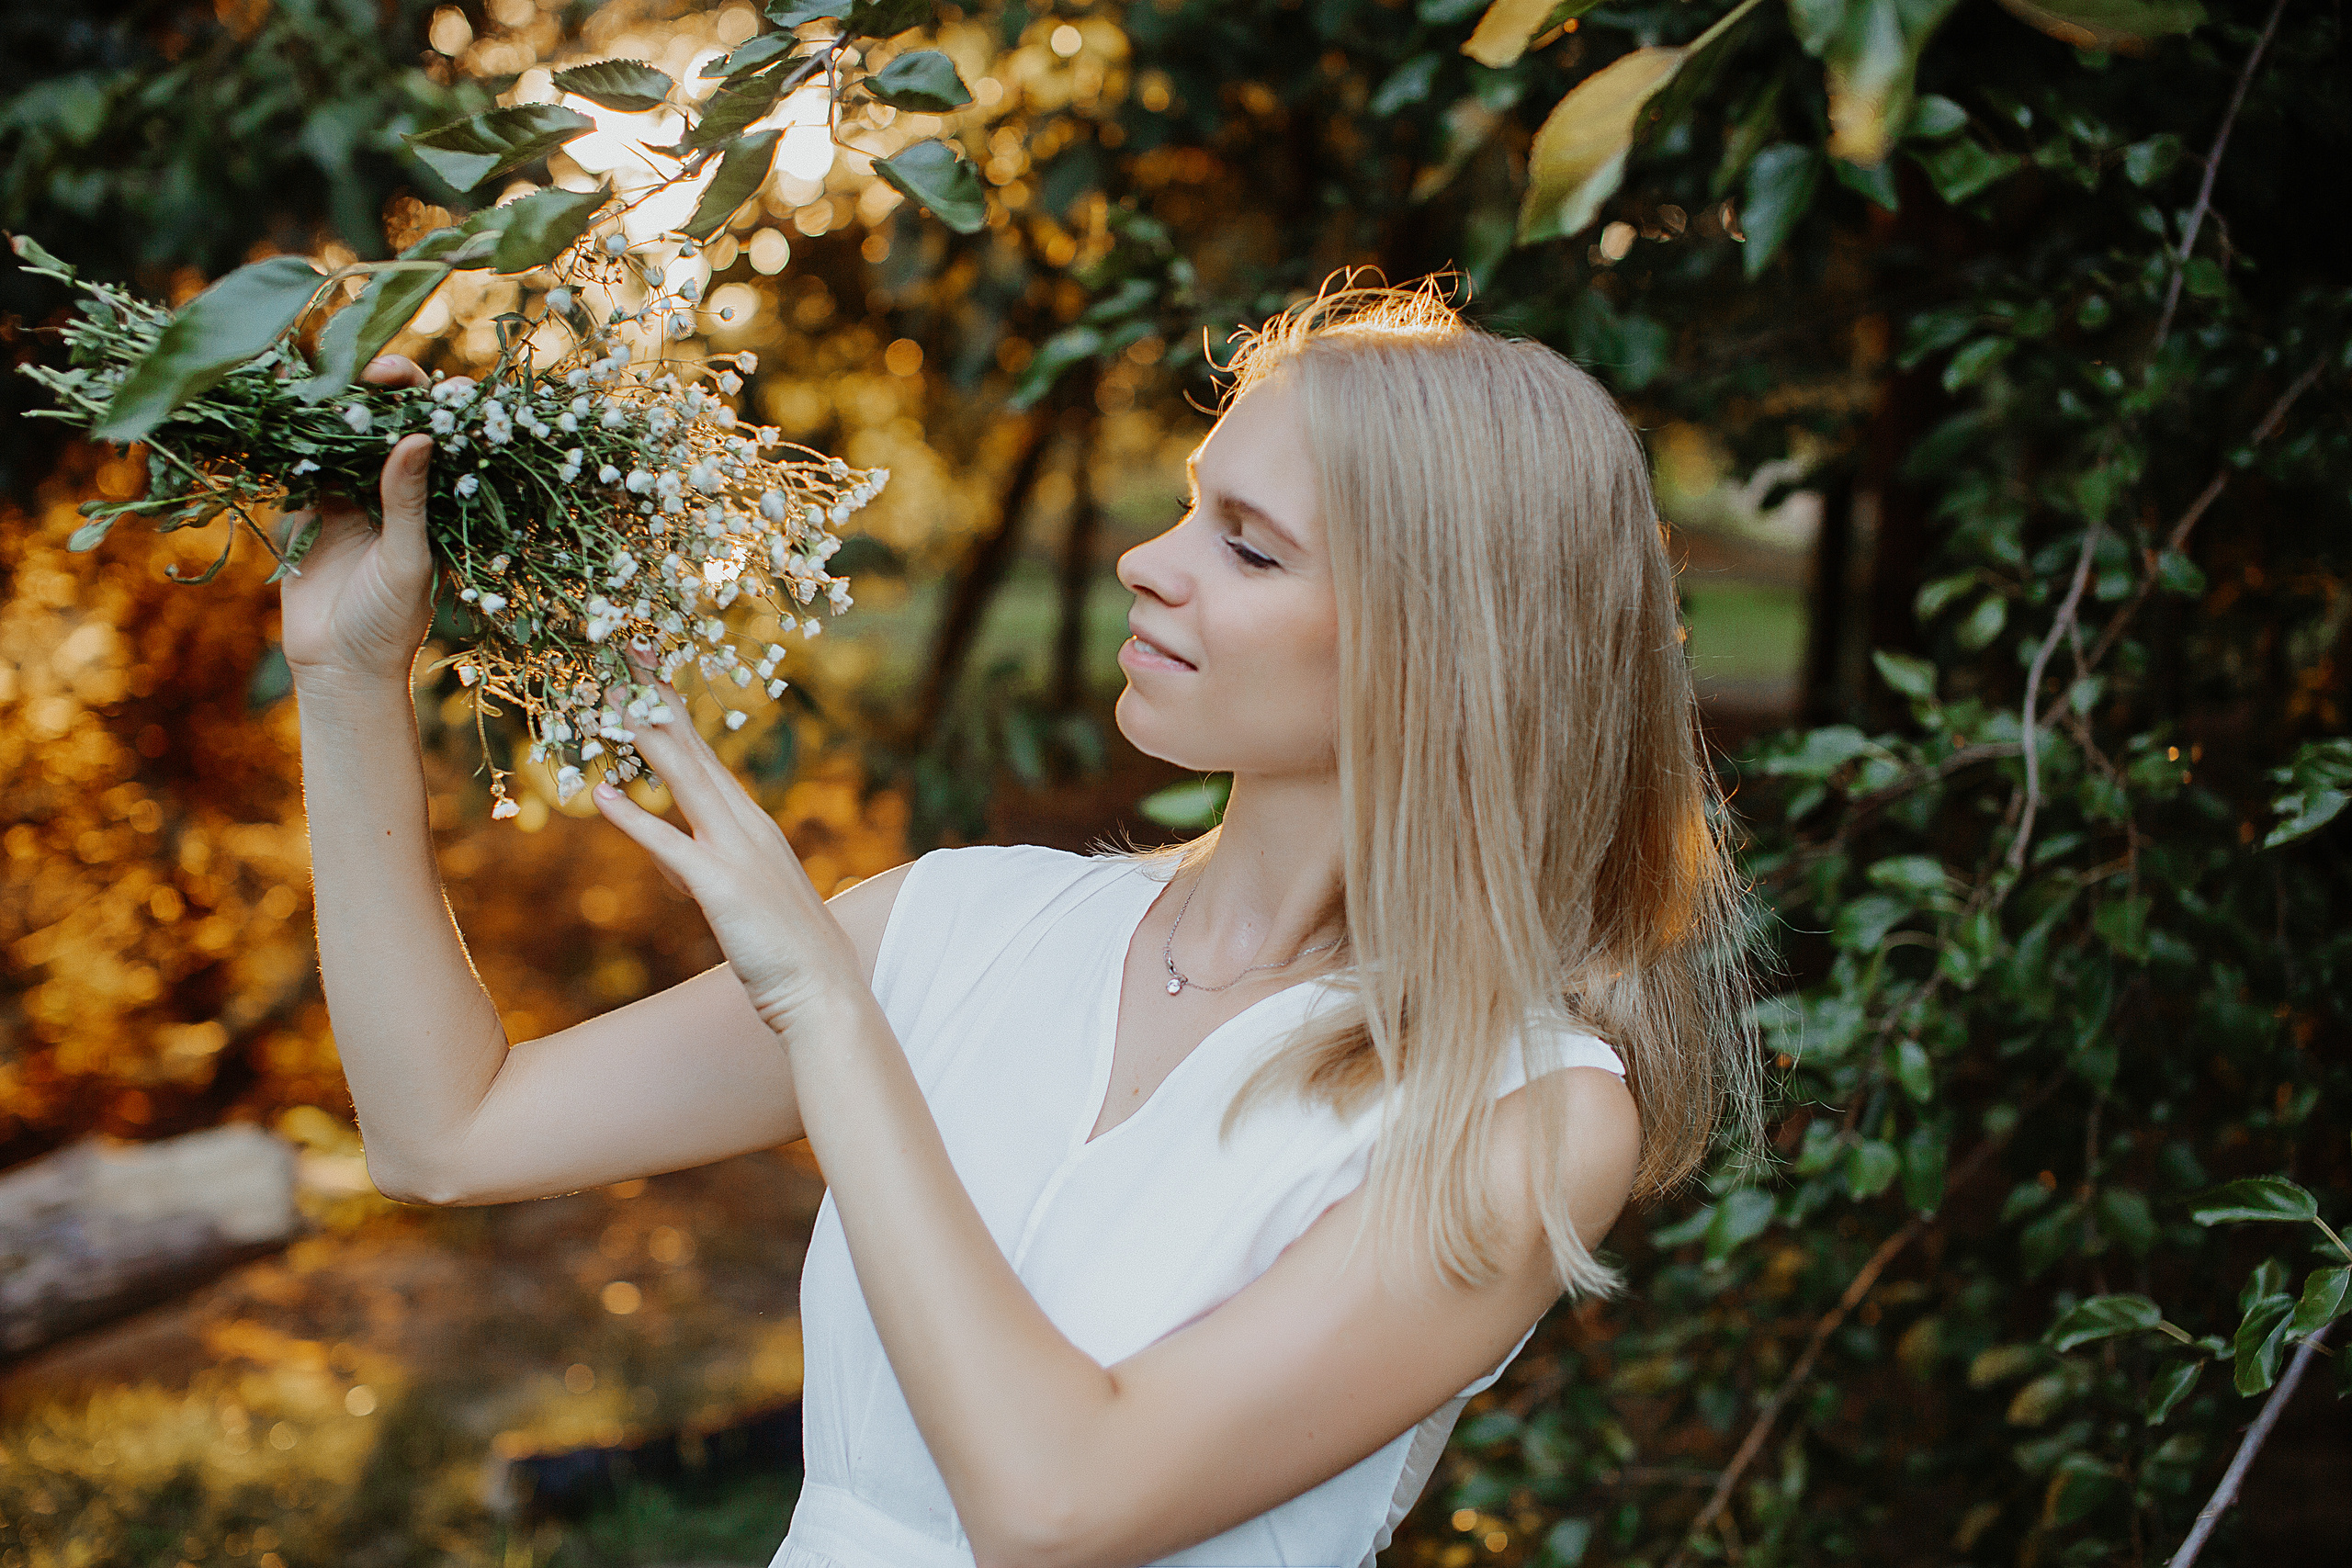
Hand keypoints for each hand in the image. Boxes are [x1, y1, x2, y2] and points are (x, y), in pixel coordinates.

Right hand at [280, 355, 434, 684]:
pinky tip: (279, 403)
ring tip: (319, 372)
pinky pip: (300, 461)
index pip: (434, 432)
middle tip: (367, 368)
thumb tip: (418, 437)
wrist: (337, 668)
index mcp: (432, 496)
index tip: (415, 380)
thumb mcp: (406, 559)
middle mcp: (393, 485)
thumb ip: (407, 500)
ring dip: (330, 402)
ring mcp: (349, 491)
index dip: (428, 399)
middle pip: (386, 419)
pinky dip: (290, 435)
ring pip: (339, 432)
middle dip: (376, 387)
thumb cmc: (389, 622)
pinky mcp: (308, 506)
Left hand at [589, 665, 858, 1038]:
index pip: (703, 753)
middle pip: (692, 749)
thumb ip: (698, 866)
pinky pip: (671, 846)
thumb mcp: (736, 896)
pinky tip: (601, 796)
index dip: (670, 709)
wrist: (824, 989)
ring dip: (643, 737)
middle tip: (625, 647)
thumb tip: (665, 854)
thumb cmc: (782, 948)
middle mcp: (745, 824)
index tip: (644, 668)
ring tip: (607, 700)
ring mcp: (736, 852)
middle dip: (655, 698)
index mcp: (750, 822)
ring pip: (683, 781)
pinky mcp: (722, 887)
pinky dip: (634, 819)